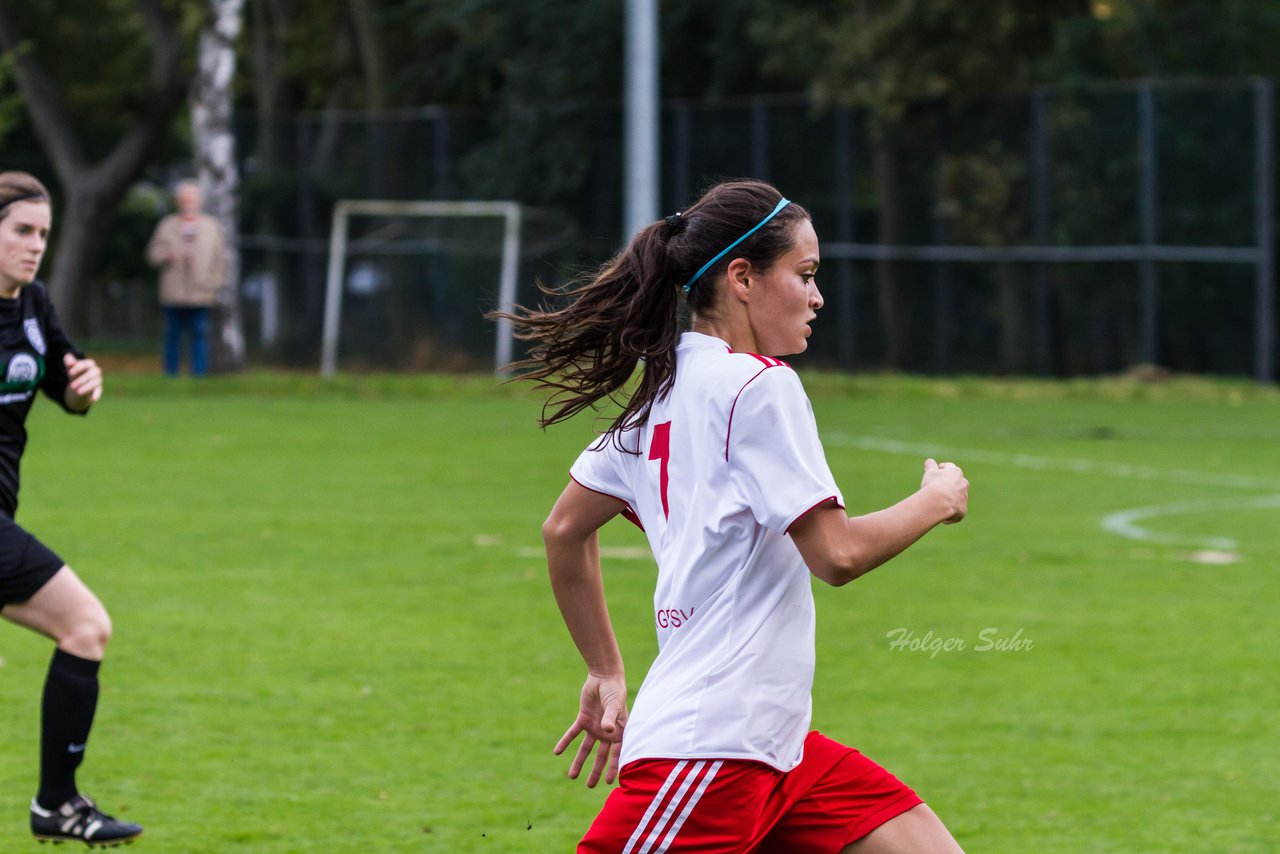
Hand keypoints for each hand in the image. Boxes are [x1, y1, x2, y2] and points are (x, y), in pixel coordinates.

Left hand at [63, 353, 102, 409]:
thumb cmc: (75, 373)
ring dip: (86, 387)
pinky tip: (93, 399)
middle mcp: (96, 371)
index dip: (78, 368)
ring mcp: (98, 379)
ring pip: (95, 382)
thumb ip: (69, 361)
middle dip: (82, 379)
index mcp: (90, 364)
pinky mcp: (99, 388)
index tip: (70, 373)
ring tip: (77, 392)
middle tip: (72, 386)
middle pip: (92, 373)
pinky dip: (97, 395)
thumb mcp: (70, 367)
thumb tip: (68, 359)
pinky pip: (99, 391)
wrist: (79, 383)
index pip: (87, 364)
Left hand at [553, 672, 627, 787]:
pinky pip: (573, 733)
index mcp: (619, 731)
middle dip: (595, 771)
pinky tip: (557, 752)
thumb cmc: (614, 690)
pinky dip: (565, 742)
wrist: (604, 676)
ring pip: (586, 748)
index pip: (617, 753)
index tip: (608, 782)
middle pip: (600, 755)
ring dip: (578, 761)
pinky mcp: (583, 719)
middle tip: (590, 786)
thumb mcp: (614, 705)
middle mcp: (606, 732)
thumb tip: (609, 730)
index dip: (613, 767)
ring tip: (571, 776)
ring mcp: (594, 727)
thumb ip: (610, 718)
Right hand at [922, 458, 967, 523]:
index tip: (935, 473)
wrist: (939, 501)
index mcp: (956, 473)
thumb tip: (929, 461)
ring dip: (950, 501)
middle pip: (958, 483)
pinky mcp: (962, 511)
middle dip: (949, 486)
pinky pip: (956, 513)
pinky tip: (942, 518)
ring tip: (939, 505)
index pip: (950, 468)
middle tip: (938, 489)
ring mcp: (964, 498)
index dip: (942, 470)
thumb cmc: (934, 484)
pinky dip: (950, 515)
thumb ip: (930, 465)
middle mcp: (963, 484)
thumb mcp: (930, 472)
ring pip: (958, 498)